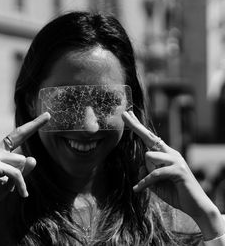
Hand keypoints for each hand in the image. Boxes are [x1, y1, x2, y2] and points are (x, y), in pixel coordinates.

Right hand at [0, 112, 49, 223]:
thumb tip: (33, 158)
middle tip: (48, 115)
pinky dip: (21, 185)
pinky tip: (22, 195)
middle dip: (34, 127)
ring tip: (7, 188)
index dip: (32, 125)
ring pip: (21, 161)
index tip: (46, 115)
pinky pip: (17, 173)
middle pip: (21, 141)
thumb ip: (22, 170)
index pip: (18, 135)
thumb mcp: (11, 181)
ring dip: (20, 179)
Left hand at [122, 111, 224, 239]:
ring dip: (147, 172)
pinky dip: (144, 182)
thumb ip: (146, 174)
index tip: (127, 115)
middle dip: (135, 126)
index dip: (138, 126)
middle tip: (123, 113)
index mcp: (165, 154)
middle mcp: (171, 153)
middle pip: (149, 137)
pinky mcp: (178, 170)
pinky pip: (154, 173)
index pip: (149, 138)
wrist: (196, 206)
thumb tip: (139, 167)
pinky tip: (137, 189)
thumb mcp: (155, 184)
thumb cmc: (175, 193)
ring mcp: (176, 160)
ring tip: (158, 183)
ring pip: (149, 156)